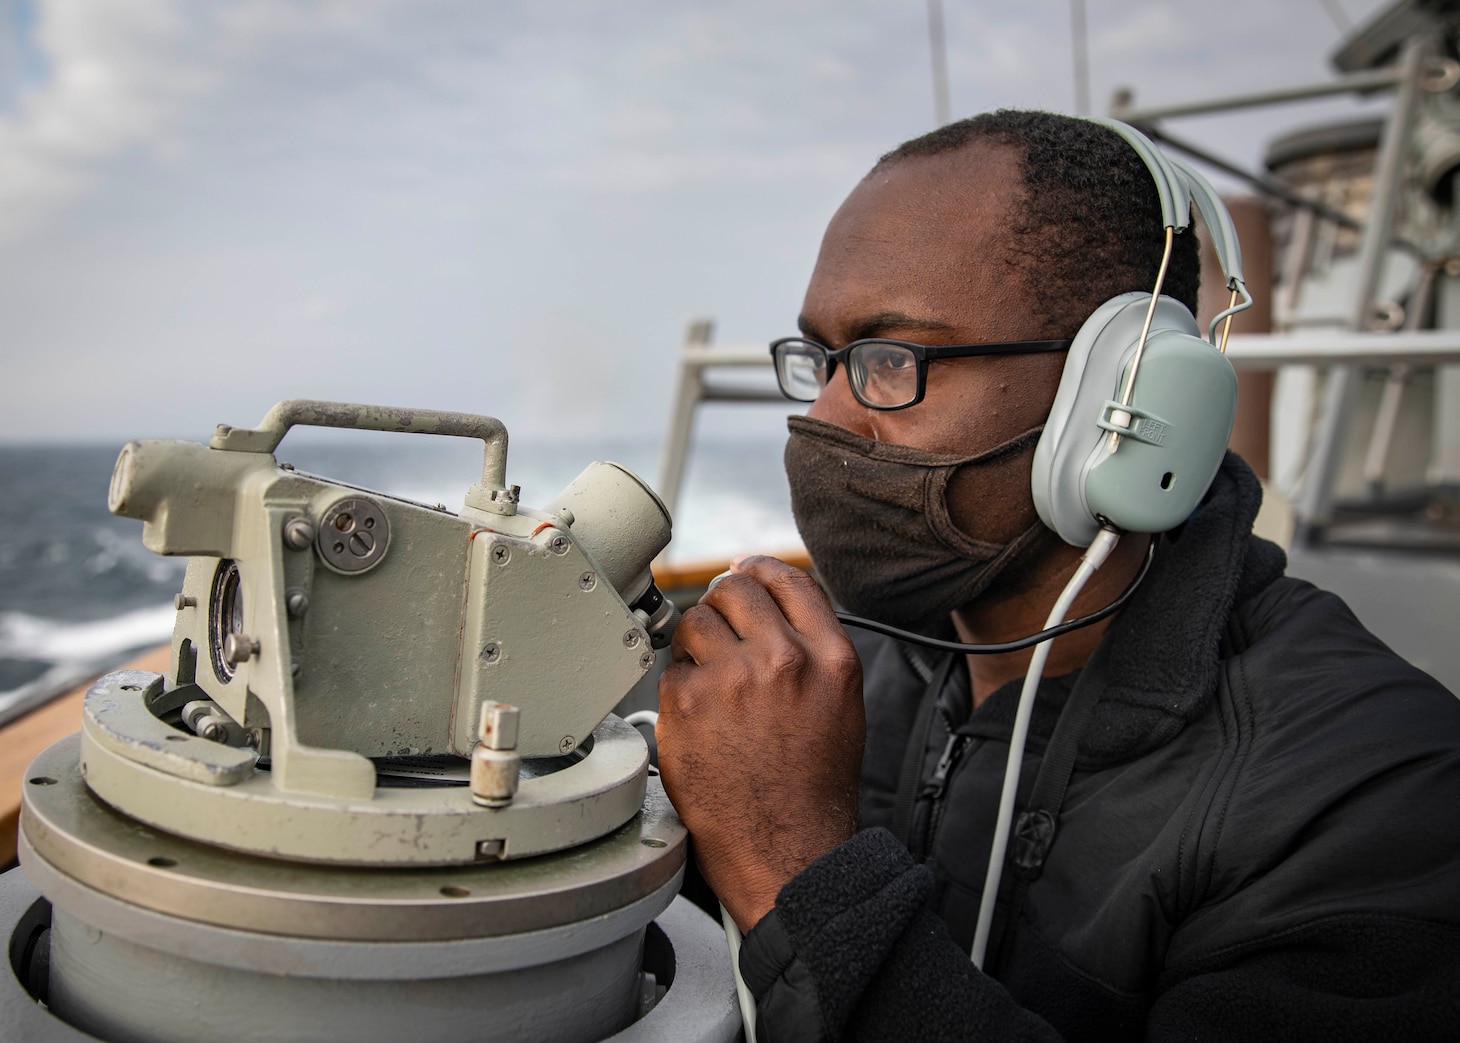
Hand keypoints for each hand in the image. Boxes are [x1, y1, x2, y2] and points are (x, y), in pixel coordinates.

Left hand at [656, 554, 863, 932]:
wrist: (786, 850)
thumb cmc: (811, 787)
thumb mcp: (840, 705)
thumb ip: (812, 649)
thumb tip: (770, 605)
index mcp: (830, 657)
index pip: (786, 579)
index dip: (757, 572)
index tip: (742, 575)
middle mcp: (783, 659)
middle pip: (734, 590)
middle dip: (722, 606)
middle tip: (719, 636)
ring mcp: (731, 679)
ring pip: (695, 620)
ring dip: (696, 645)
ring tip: (710, 685)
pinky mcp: (686, 703)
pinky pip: (672, 669)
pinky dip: (679, 689)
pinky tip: (699, 720)